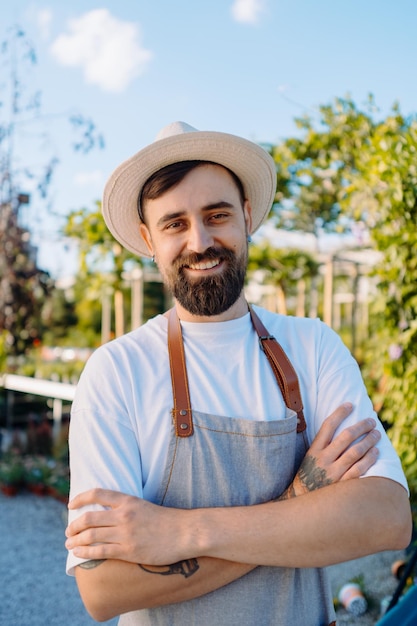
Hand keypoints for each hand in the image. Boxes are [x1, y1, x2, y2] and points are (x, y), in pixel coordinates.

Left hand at [65, 490, 191, 565]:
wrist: (184, 532)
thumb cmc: (166, 520)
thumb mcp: (144, 506)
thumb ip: (126, 508)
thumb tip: (107, 514)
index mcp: (128, 500)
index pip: (98, 494)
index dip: (81, 498)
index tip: (70, 504)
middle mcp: (124, 515)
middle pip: (89, 517)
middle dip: (74, 525)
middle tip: (68, 531)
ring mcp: (126, 533)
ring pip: (91, 535)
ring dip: (75, 540)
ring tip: (69, 543)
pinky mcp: (129, 551)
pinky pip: (101, 552)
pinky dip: (85, 553)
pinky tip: (78, 554)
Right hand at [280, 402, 380, 498]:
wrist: (302, 499)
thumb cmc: (309, 474)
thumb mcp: (309, 457)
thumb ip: (322, 443)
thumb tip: (336, 425)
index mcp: (314, 450)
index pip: (328, 426)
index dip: (340, 413)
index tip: (350, 405)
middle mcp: (323, 459)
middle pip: (346, 437)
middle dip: (361, 426)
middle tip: (371, 421)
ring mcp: (333, 473)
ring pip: (355, 452)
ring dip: (368, 441)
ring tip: (376, 434)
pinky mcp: (342, 485)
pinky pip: (359, 470)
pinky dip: (369, 459)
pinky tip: (375, 452)